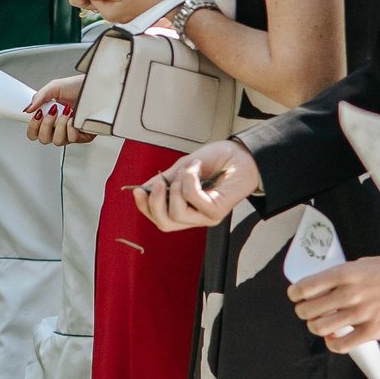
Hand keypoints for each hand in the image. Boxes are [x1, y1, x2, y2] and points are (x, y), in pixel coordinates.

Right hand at [27, 74, 95, 144]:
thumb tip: (28, 109)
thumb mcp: (55, 87)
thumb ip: (39, 97)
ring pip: (58, 141)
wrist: (96, 85)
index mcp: (49, 118)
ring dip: (60, 125)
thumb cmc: (78, 87)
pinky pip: (72, 139)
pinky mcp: (83, 136)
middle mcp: (58, 127)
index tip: (37, 114)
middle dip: (46, 125)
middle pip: (43, 139)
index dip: (32, 127)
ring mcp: (70, 133)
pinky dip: (71, 128)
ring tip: (66, 112)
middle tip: (52, 111)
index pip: (34, 132)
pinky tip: (73, 118)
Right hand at [133, 139, 257, 231]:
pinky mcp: (217, 211)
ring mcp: (207, 217)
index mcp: (187, 208)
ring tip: (187, 170)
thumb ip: (165, 180)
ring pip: (176, 213)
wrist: (243, 154)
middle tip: (158, 183)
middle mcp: (196, 216)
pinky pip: (192, 199)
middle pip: (165, 224)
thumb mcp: (184, 168)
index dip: (145, 208)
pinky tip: (196, 169)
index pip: (160, 219)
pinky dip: (189, 179)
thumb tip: (143, 188)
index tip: (137, 191)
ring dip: (176, 186)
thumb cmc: (218, 160)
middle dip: (154, 203)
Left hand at [291, 253, 379, 349]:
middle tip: (309, 311)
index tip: (296, 296)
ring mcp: (359, 313)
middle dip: (304, 311)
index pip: (305, 287)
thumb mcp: (363, 263)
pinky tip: (334, 338)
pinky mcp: (372, 331)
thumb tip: (323, 284)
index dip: (295, 294)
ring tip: (322, 324)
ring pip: (319, 327)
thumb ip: (342, 275)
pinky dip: (332, 343)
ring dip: (316, 327)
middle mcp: (348, 294)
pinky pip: (341, 345)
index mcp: (344, 273)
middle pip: (307, 309)